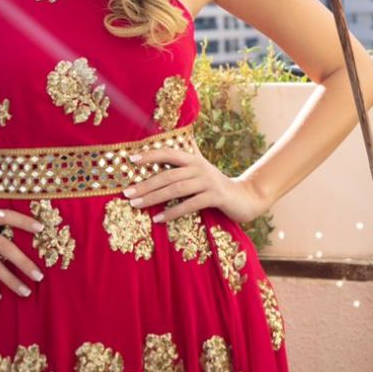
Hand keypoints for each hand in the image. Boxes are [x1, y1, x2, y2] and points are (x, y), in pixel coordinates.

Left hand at [121, 144, 268, 225]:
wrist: (245, 197)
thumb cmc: (216, 185)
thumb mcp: (200, 171)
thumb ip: (184, 163)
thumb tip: (163, 155)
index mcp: (193, 159)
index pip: (168, 153)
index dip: (150, 155)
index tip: (131, 159)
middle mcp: (199, 167)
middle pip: (167, 175)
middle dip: (145, 184)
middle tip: (127, 193)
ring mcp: (208, 182)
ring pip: (175, 189)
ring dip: (153, 198)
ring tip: (137, 205)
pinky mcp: (215, 197)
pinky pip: (189, 205)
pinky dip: (172, 212)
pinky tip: (159, 218)